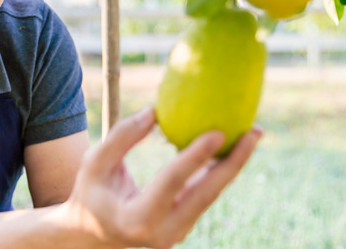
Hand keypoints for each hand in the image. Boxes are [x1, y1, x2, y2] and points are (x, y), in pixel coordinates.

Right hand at [64, 108, 262, 248]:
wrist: (93, 233)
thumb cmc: (90, 192)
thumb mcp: (94, 163)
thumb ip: (121, 137)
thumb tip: (156, 111)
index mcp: (137, 218)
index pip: (172, 182)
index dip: (195, 156)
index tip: (218, 132)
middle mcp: (164, 232)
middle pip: (206, 193)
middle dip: (234, 162)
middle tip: (254, 132)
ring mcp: (178, 232)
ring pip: (212, 194)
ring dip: (233, 164)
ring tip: (253, 132)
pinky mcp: (185, 224)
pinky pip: (206, 193)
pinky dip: (220, 169)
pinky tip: (233, 145)